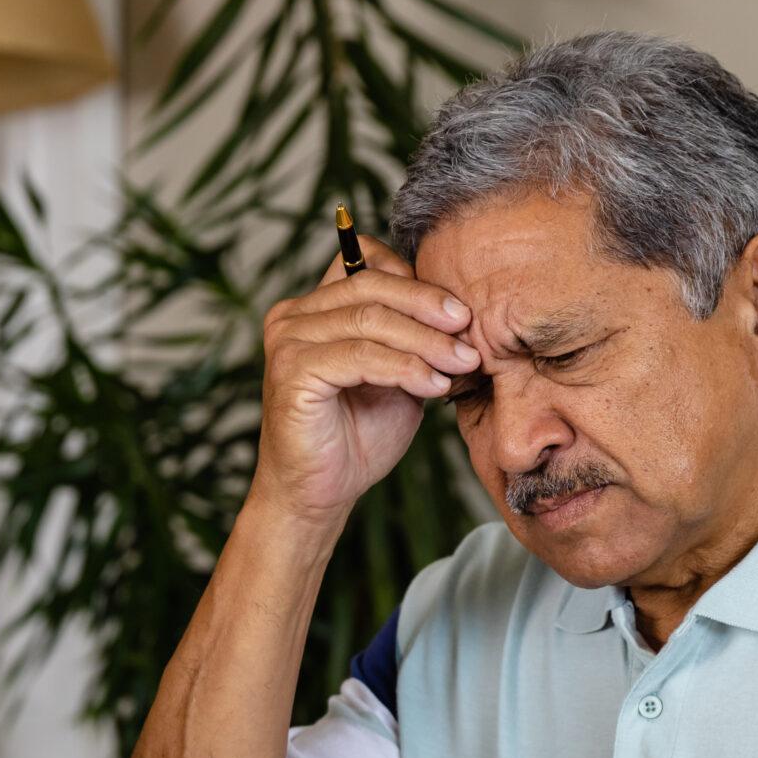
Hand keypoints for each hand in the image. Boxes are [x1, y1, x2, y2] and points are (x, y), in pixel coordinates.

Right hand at [256, 236, 475, 524]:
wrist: (321, 494)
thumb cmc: (357, 437)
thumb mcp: (396, 376)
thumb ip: (413, 341)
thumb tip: (462, 316)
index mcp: (315, 308)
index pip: (366, 263)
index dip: (414, 279)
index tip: (459, 310)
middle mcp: (294, 316)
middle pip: (371, 286)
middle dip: (428, 306)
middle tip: (469, 328)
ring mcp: (288, 341)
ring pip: (370, 320)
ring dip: (425, 341)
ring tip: (462, 362)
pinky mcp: (292, 371)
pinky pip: (360, 356)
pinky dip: (405, 368)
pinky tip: (434, 385)